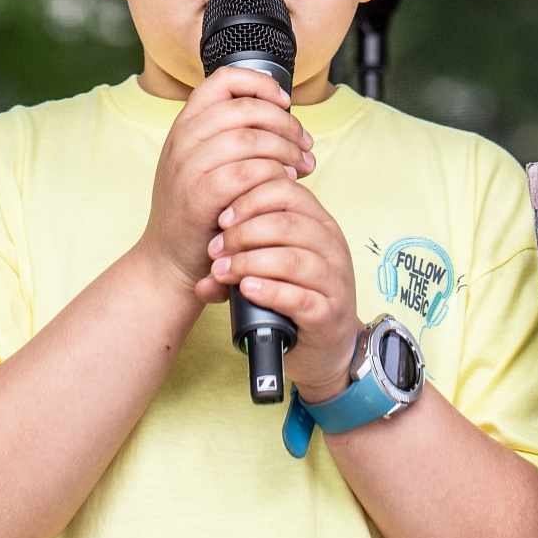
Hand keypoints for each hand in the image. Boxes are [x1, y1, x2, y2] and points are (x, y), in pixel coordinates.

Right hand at [138, 68, 314, 295]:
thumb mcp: (205, 165)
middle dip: (285, 123)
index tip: (284, 101)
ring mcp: (187, 167)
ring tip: (303, 167)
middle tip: (305, 144)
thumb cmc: (198, 213)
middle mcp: (182, 140)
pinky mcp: (199, 196)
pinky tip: (287, 185)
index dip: (259, 83)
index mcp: (185, 125)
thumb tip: (283, 119)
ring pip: (250, 139)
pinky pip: (247, 172)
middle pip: (245, 108)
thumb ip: (232, 139)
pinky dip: (273, 175)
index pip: (221, 80)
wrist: (168, 262)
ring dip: (286, 150)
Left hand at [197, 177, 361, 402]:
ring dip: (250, 263)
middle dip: (243, 234)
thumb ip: (244, 254)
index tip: (222, 219)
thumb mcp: (270, 265)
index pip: (287, 191)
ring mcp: (335, 281)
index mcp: (319, 223)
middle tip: (215, 250)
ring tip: (223, 271)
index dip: (250, 200)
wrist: (323, 346)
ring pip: (293, 259)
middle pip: (288, 224)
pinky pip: (300, 298)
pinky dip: (270, 291)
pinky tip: (247, 290)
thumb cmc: (294, 295)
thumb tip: (203, 268)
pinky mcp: (329, 314)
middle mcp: (332, 248)